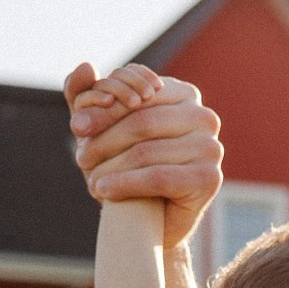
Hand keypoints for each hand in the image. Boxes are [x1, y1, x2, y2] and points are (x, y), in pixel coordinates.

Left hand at [65, 62, 223, 250]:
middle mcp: (204, 116)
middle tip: (81, 158)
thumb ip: (86, 97)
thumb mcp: (102, 131)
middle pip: (142, 121)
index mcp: (183, 94)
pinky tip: (103, 191)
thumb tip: (84, 67)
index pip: (137, 92)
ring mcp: (211, 147)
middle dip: (104, 140)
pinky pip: (157, 177)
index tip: (77, 127)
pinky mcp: (209, 178)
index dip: (103, 109)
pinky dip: (124, 184)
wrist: (151, 221)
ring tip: (91, 181)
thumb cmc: (127, 169)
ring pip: (147, 151)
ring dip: (110, 167)